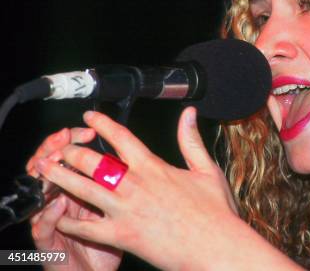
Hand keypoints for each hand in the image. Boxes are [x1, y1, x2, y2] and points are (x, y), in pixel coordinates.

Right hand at [26, 128, 122, 270]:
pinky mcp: (49, 242)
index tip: (90, 121)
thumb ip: (128, 178)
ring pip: (42, 192)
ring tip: (51, 162)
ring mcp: (53, 219)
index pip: (77, 152)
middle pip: (54, 165)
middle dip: (59, 148)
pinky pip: (44, 228)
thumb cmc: (114, 238)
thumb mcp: (124, 206)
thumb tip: (139, 151)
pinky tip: (55, 205)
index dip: (80, 137)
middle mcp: (64, 198)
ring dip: (48, 177)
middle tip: (65, 136)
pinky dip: (50, 216)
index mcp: (84, 186)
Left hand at [33, 107, 240, 269]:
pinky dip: (70, 221)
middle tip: (58, 148)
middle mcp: (135, 185)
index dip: (102, 124)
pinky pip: (87, 227)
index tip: (89, 117)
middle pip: (93, 161)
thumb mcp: (207, 169)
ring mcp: (126, 211)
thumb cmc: (216, 211)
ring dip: (60, 178)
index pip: (121, 138)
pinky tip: (59, 216)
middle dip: (71, 152)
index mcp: (154, 167)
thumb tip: (188, 113)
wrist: (216, 247)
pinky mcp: (122, 236)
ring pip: (83, 189)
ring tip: (43, 170)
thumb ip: (191, 140)